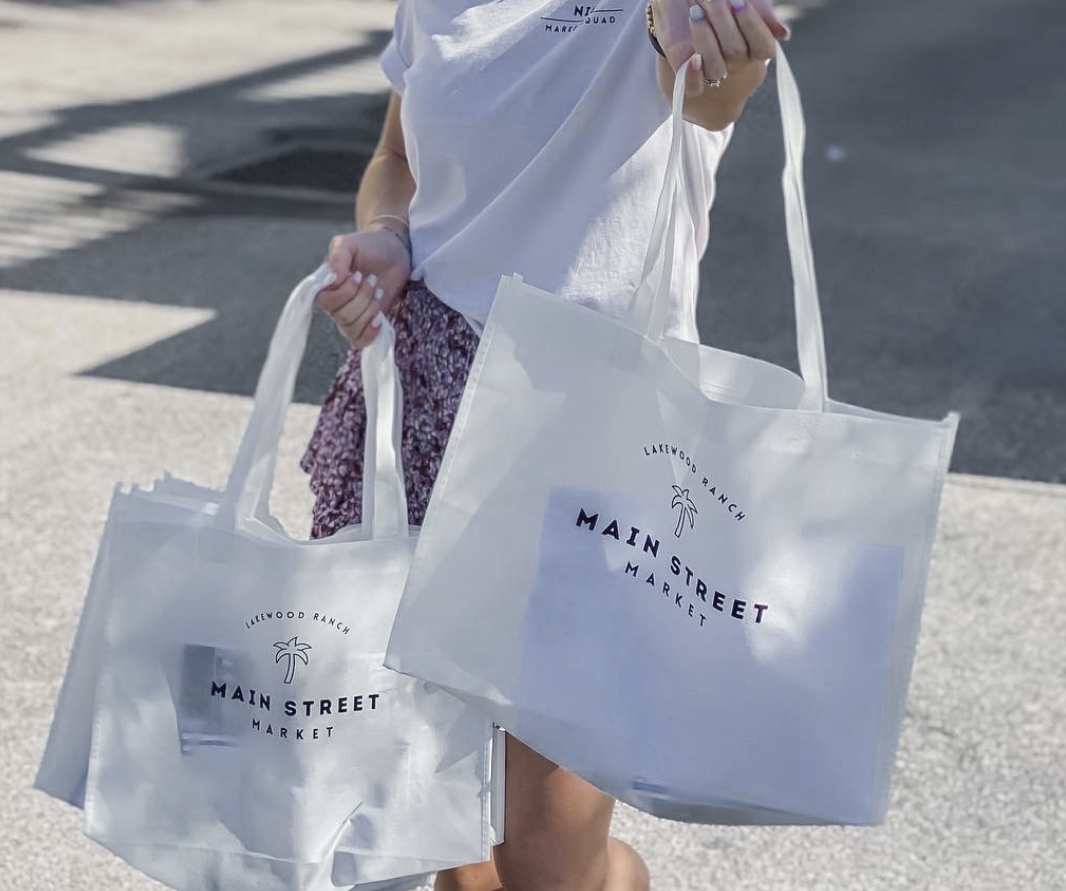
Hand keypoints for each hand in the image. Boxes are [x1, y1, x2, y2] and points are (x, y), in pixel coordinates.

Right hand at [316, 226, 411, 349]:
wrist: (394, 253)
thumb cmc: (370, 246)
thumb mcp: (349, 243)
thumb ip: (337, 257)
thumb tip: (334, 280)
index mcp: (325, 285)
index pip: (325, 301)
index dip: (343, 292)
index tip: (357, 275)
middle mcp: (334, 303)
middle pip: (341, 316)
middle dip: (362, 298)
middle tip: (371, 279)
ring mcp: (350, 315)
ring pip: (352, 327)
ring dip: (370, 309)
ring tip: (377, 291)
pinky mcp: (365, 324)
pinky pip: (359, 341)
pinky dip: (370, 333)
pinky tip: (379, 319)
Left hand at [652, 0, 787, 96]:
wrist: (683, 2)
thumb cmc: (718, 2)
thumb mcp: (744, 3)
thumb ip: (762, 15)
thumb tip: (783, 34)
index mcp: (752, 46)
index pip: (764, 48)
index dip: (751, 26)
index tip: (738, 2)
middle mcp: (734, 62)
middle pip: (736, 53)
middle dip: (722, 22)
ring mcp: (710, 70)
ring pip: (716, 70)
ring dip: (705, 39)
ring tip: (695, 12)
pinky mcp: (686, 76)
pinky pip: (693, 90)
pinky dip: (693, 75)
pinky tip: (693, 58)